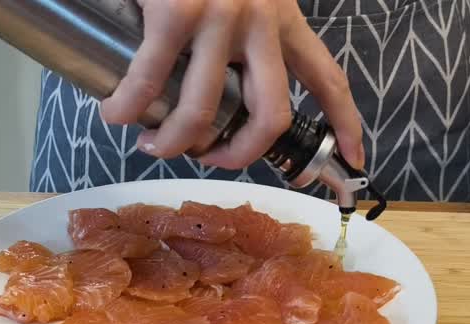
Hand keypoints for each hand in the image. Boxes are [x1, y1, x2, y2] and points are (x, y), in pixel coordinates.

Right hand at [100, 0, 363, 170]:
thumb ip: (243, 25)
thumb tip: (213, 78)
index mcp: (283, 16)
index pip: (327, 78)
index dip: (344, 125)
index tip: (354, 162)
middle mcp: (262, 20)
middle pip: (271, 116)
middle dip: (239, 155)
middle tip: (207, 158)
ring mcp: (220, 18)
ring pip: (206, 111)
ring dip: (174, 142)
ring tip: (151, 143)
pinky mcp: (175, 13)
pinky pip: (150, 81)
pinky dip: (128, 107)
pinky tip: (115, 114)